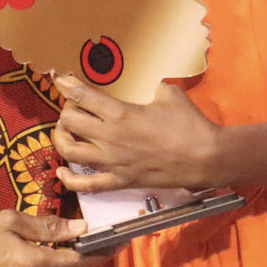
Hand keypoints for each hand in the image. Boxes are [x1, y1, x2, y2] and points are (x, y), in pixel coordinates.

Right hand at [0, 210, 103, 266]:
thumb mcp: (11, 222)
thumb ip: (46, 227)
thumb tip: (78, 227)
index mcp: (36, 264)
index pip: (80, 261)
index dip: (102, 252)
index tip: (119, 241)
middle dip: (94, 257)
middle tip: (108, 241)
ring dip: (77, 263)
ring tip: (89, 245)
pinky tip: (61, 254)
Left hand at [54, 75, 221, 192]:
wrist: (205, 158)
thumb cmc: (189, 124)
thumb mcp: (169, 94)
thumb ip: (153, 88)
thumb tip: (151, 88)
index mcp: (120, 113)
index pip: (82, 96)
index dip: (66, 86)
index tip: (61, 80)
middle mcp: (110, 137)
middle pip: (69, 122)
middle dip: (66, 111)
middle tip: (73, 107)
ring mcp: (113, 162)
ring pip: (70, 151)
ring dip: (61, 139)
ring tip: (65, 133)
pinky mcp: (120, 181)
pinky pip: (87, 185)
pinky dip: (69, 180)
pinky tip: (62, 172)